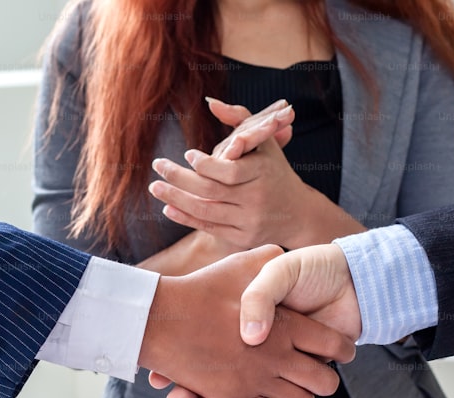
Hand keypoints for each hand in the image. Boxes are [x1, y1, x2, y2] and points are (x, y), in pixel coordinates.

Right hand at [138, 244, 355, 397]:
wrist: (160, 319)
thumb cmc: (200, 289)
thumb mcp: (241, 264)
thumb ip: (269, 261)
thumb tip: (285, 256)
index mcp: (287, 325)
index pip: (332, 344)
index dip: (340, 348)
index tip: (339, 351)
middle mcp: (277, 356)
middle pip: (324, 382)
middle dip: (324, 378)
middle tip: (317, 372)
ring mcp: (256, 381)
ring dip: (299, 396)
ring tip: (292, 386)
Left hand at [149, 98, 362, 250]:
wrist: (298, 214)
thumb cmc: (275, 171)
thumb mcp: (265, 142)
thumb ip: (239, 119)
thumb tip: (210, 102)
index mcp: (263, 172)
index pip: (229, 171)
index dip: (205, 164)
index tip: (186, 153)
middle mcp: (256, 198)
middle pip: (210, 190)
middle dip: (179, 178)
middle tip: (157, 165)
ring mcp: (249, 221)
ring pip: (205, 211)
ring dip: (175, 199)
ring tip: (155, 187)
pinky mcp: (242, 238)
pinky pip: (209, 228)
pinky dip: (186, 218)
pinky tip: (168, 207)